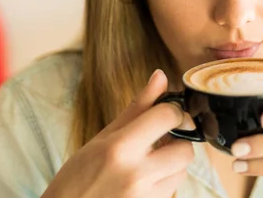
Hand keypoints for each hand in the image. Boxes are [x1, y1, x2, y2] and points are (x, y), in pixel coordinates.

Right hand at [42, 70, 193, 197]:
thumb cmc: (77, 177)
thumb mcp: (102, 137)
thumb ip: (137, 107)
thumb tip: (160, 76)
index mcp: (121, 148)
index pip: (168, 117)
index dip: (174, 111)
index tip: (168, 113)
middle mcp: (137, 174)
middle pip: (185, 149)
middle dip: (178, 142)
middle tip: (161, 140)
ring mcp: (146, 196)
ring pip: (182, 171)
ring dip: (172, 163)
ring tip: (149, 162)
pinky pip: (172, 189)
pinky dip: (165, 181)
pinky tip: (144, 180)